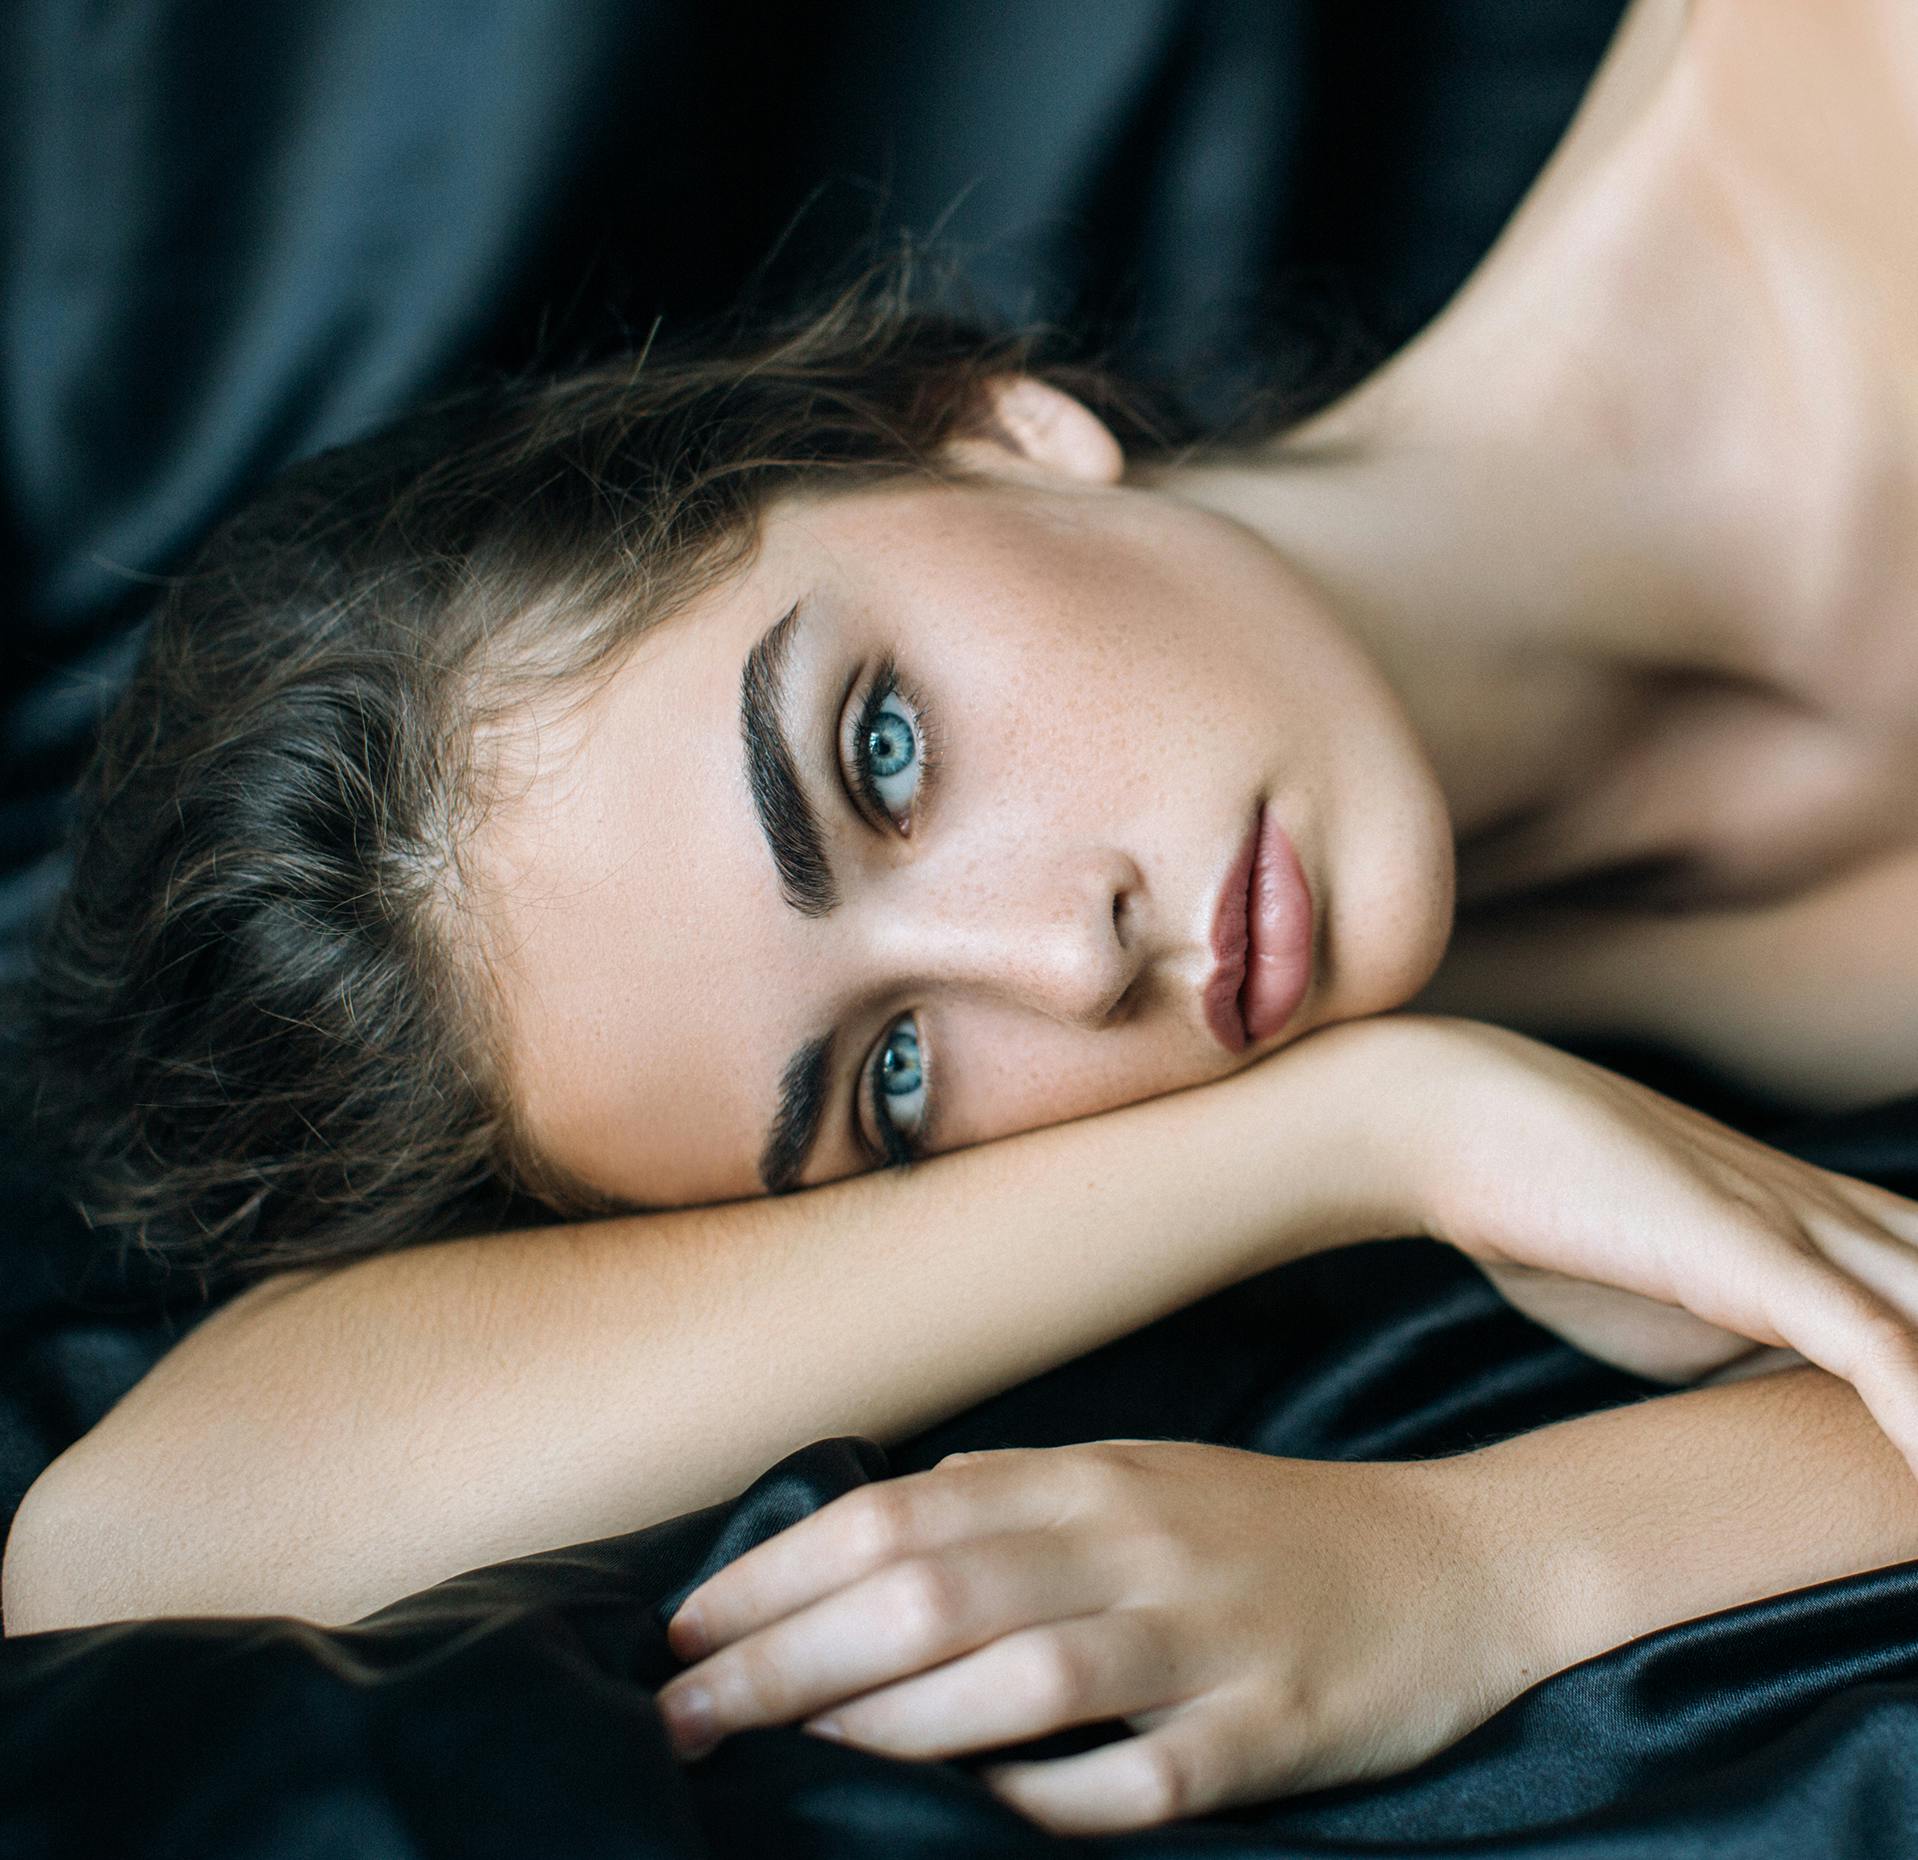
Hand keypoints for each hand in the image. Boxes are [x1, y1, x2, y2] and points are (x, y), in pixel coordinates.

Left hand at [655, 1441, 1544, 1833]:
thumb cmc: (1266, 1528)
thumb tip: (894, 1502)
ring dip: (887, 1725)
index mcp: (1089, 1478)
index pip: (895, 1515)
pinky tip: (975, 1818)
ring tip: (784, 1760)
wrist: (1451, 1565)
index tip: (683, 1631)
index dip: (776, 1572)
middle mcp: (1133, 1543)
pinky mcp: (1268, 1731)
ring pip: (1020, 1678)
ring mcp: (1204, 1639)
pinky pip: (1140, 1781)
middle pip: (930, 1593)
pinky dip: (1047, 1799)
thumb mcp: (1140, 1473)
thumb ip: (1016, 1487)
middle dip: (786, 1656)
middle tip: (684, 1714)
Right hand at [1396, 1017, 1917, 1459]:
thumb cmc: (1542, 1205)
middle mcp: (1833, 1220)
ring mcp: (1795, 1229)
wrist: (1452, 1117)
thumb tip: (1798, 1402)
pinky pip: (1868, 1340)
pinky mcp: (1741, 1252)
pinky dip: (1913, 1406)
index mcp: (1816, 1229)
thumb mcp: (1664, 1301)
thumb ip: (1748, 1343)